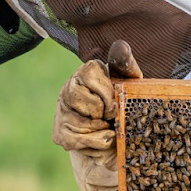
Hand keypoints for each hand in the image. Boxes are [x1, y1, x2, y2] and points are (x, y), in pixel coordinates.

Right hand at [53, 41, 142, 160]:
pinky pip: (74, 140)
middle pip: (74, 96)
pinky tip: (102, 140)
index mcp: (86, 72)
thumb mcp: (130, 85)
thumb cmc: (124, 105)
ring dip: (98, 129)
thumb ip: (125, 66)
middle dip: (98, 111)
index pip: (88, 75)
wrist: (119, 136)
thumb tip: (120, 46)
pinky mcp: (60, 133)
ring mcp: (61, 111)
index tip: (115, 103)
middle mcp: (69, 88)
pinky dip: (95, 144)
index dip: (105, 93)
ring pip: (75, 120)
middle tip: (110, 116)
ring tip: (107, 128)